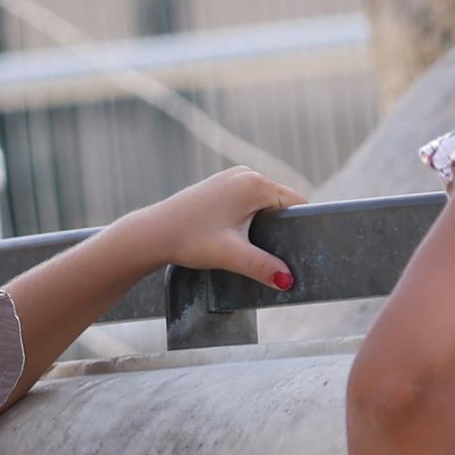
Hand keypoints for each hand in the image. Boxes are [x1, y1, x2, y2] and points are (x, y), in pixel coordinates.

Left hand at [122, 166, 308, 292]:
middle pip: (281, 202)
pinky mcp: (220, 184)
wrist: (154, 232)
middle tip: (275, 254)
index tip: (296, 249)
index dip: (299, 226)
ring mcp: (232, 176)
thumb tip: (287, 281)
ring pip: (263, 201)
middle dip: (281, 226)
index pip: (296, 203)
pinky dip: (250, 216)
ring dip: (265, 222)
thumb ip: (262, 266)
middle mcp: (246, 174)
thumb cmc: (190, 240)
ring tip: (255, 246)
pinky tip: (240, 235)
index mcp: (255, 185)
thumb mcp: (230, 255)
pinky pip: (248, 199)